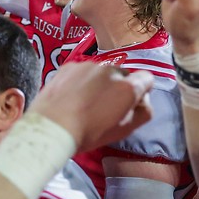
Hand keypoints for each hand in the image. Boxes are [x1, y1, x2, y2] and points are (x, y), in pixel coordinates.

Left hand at [34, 62, 154, 153]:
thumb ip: (143, 111)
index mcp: (127, 87)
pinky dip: (80, 81)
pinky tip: (71, 96)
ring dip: (98, 83)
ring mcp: (88, 65)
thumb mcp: (124, 130)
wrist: (51, 127)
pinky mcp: (69, 66)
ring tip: (84, 102)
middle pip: (122, 75)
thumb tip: (143, 99)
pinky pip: (82, 72)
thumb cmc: (90, 133)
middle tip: (104, 106)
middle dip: (118, 87)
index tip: (130, 102)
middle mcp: (110, 70)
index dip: (141, 91)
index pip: (146, 78)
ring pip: (101, 73)